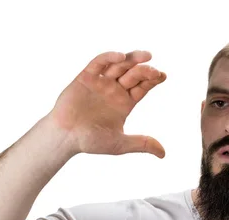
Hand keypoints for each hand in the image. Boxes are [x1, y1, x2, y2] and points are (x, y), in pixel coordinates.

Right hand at [49, 50, 166, 157]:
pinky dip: (109, 57)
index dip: (153, 79)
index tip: (163, 76)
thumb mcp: (120, 143)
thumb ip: (142, 144)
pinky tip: (120, 57)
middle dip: (145, 71)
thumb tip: (163, 154)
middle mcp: (114, 90)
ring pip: (119, 65)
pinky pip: (98, 62)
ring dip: (132, 59)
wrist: (64, 137)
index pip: (142, 86)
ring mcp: (100, 82)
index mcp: (124, 102)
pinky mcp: (86, 77)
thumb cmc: (90, 141)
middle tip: (154, 71)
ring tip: (146, 56)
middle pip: (133, 74)